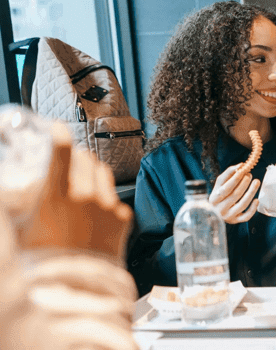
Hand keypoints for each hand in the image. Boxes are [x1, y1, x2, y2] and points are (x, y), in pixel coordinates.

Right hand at [20, 123, 132, 259]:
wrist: (77, 288)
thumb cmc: (44, 261)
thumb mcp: (22, 228)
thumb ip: (15, 206)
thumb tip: (8, 194)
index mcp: (56, 197)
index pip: (61, 153)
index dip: (60, 136)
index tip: (58, 128)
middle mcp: (85, 198)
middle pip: (86, 159)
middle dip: (77, 156)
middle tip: (70, 160)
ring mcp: (108, 207)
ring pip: (103, 173)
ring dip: (93, 172)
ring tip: (84, 182)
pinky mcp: (123, 218)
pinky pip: (115, 198)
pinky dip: (106, 199)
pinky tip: (96, 211)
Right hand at [208, 164, 259, 223]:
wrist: (215, 212)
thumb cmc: (219, 195)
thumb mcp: (220, 184)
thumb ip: (229, 173)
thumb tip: (241, 165)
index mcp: (214, 199)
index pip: (226, 188)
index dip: (235, 179)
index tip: (243, 170)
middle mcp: (220, 209)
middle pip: (235, 195)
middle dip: (244, 183)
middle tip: (250, 175)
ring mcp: (228, 216)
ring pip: (242, 205)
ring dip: (251, 192)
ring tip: (256, 182)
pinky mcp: (236, 221)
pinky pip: (246, 217)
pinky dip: (253, 209)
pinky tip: (256, 199)